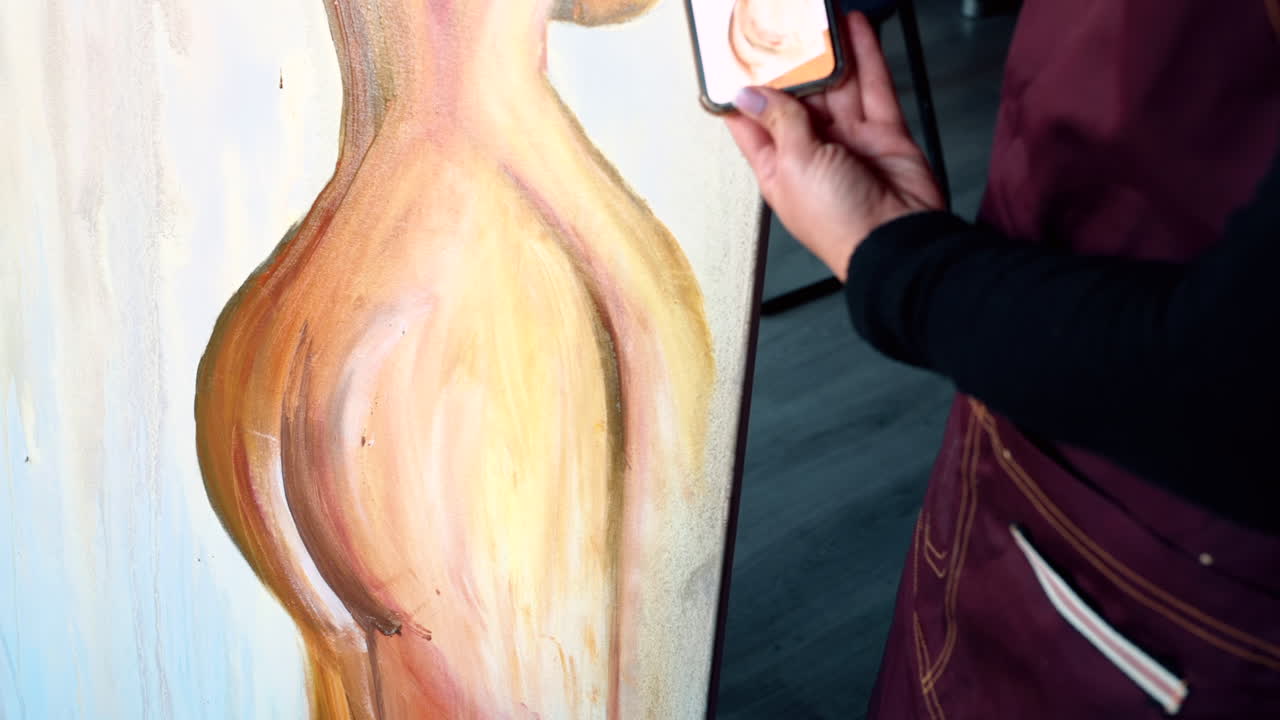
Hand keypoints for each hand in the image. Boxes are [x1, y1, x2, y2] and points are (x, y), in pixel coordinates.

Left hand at [725, 11, 943, 281]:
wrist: (897, 241)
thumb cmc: (840, 223)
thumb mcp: (794, 165)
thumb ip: (779, 122)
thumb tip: (751, 95)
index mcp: (777, 168)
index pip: (752, 122)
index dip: (743, 90)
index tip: (735, 56)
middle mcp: (811, 152)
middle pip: (797, 97)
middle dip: (792, 63)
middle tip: (785, 25)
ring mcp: (849, 141)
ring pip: (837, 86)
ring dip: (829, 53)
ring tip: (818, 19)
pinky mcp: (883, 133)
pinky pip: (873, 87)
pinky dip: (866, 56)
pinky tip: (855, 30)